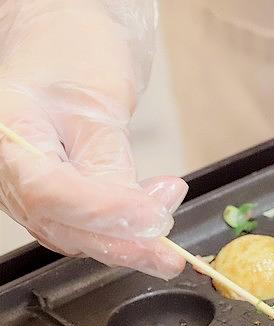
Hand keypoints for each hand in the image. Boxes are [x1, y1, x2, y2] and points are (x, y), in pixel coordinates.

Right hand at [0, 0, 186, 278]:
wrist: (59, 41)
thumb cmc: (71, 53)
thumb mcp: (95, 98)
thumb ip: (107, 158)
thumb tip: (139, 212)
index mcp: (10, 136)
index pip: (50, 192)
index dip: (104, 212)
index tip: (151, 217)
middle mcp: (10, 172)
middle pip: (63, 227)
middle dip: (124, 242)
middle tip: (170, 249)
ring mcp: (28, 190)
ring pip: (77, 236)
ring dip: (130, 240)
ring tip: (170, 205)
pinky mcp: (56, 199)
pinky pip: (88, 228)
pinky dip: (126, 230)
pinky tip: (156, 208)